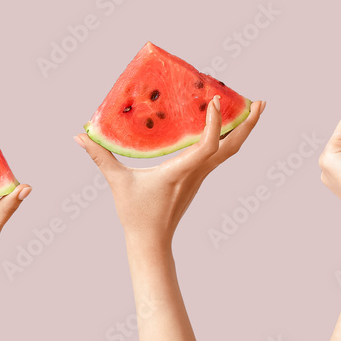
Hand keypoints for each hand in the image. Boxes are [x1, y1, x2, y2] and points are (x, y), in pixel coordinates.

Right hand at [75, 96, 263, 247]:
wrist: (152, 242)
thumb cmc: (136, 214)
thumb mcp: (117, 182)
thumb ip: (100, 157)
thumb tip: (79, 136)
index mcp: (181, 171)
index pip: (207, 146)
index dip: (214, 123)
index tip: (215, 99)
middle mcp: (197, 172)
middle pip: (232, 146)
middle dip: (248, 124)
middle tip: (261, 102)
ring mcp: (201, 175)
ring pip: (230, 150)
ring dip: (244, 129)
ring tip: (253, 107)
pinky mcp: (199, 176)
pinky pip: (221, 153)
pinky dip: (229, 136)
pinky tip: (229, 123)